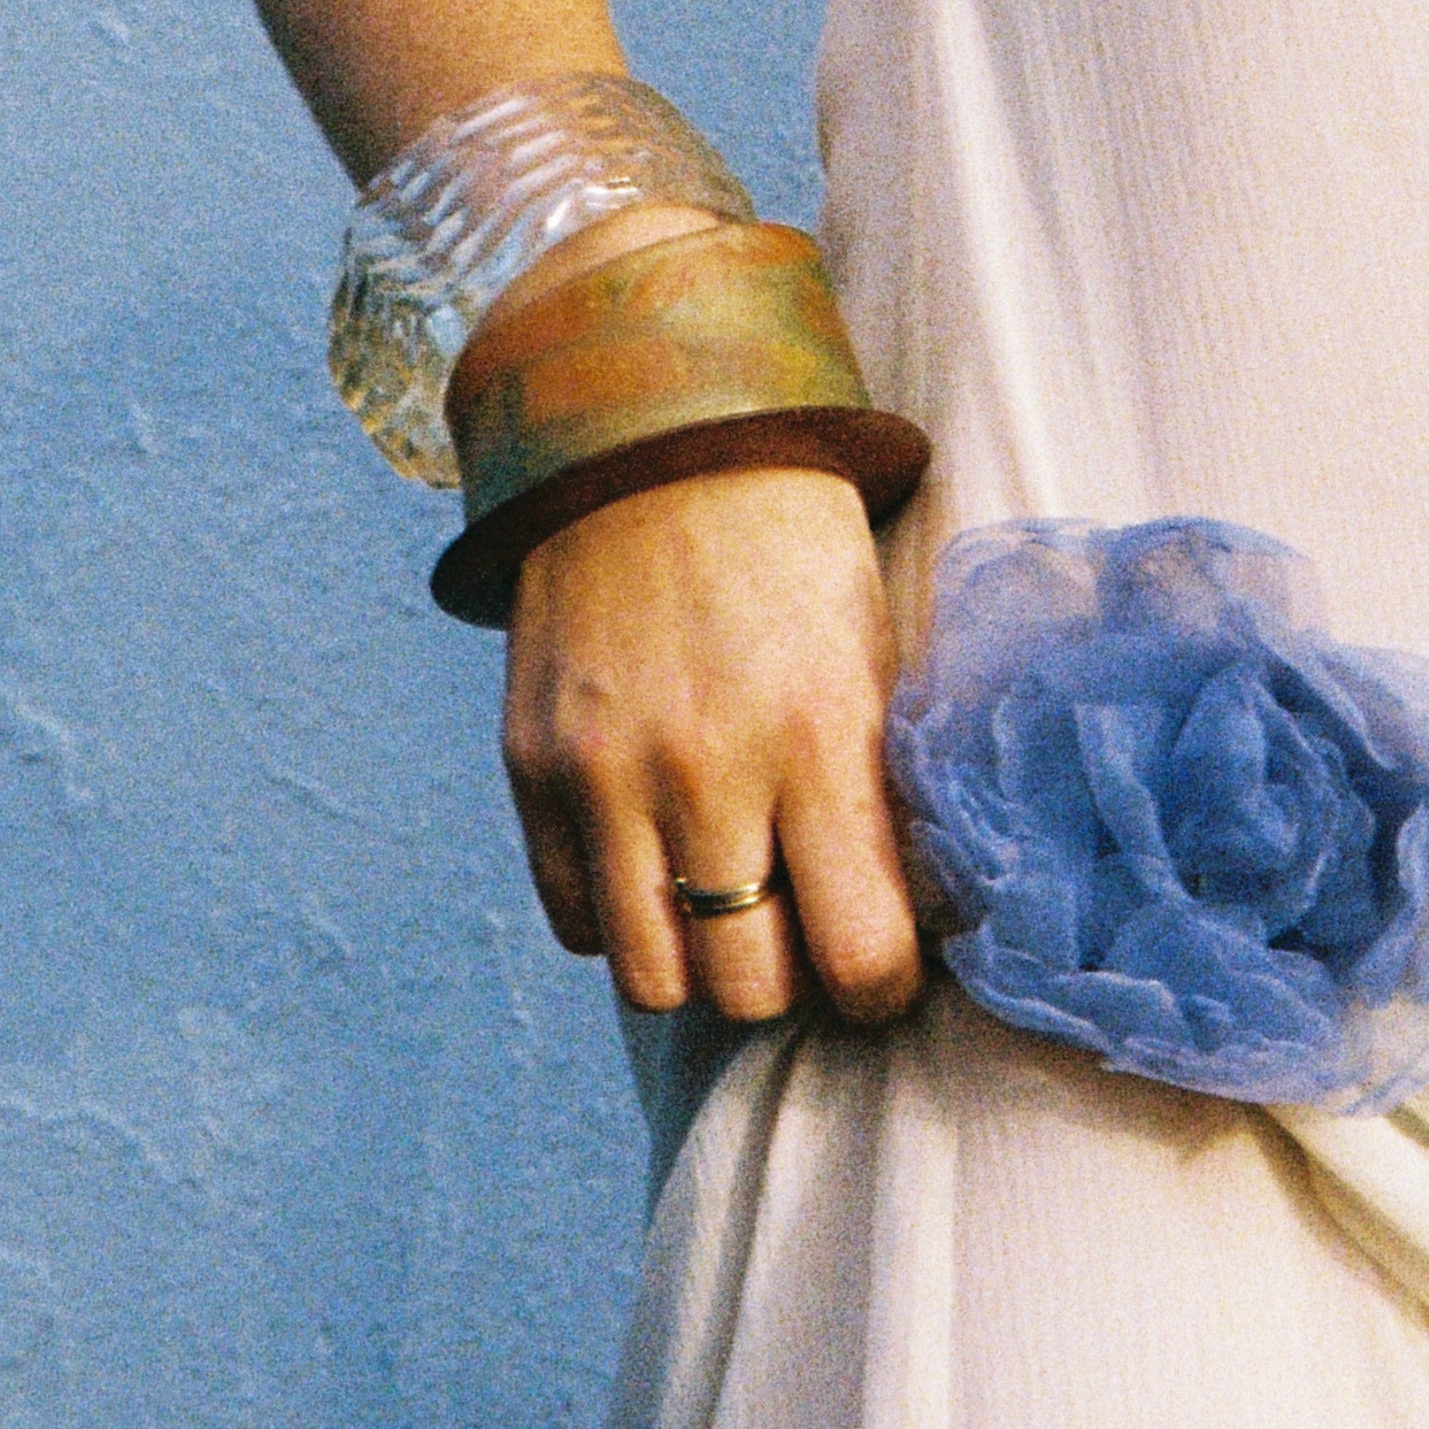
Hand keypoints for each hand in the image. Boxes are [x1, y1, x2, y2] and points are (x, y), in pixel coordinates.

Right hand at [501, 460, 926, 1028]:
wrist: (656, 440)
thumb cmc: (794, 550)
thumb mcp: (868, 656)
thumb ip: (874, 793)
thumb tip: (895, 927)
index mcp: (817, 735)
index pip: (860, 953)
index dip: (881, 986)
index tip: (883, 967)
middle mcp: (707, 771)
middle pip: (749, 988)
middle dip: (789, 980)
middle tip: (803, 932)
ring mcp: (607, 776)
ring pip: (654, 981)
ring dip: (699, 964)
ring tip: (728, 906)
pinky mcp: (533, 770)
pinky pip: (579, 924)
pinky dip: (623, 919)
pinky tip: (657, 858)